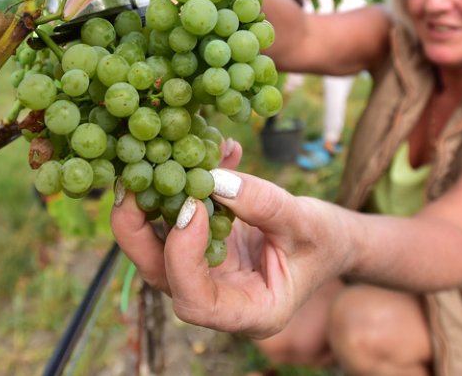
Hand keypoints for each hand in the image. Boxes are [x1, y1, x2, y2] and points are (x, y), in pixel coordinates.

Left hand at [110, 141, 347, 338]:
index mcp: (248, 311)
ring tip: (158, 154)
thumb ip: (264, 205)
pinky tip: (205, 149)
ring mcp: (204, 273)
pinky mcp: (200, 246)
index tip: (192, 207)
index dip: (182, 257)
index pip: (195, 302)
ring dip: (151, 199)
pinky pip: (176, 219)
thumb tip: (214, 178)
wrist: (329, 240)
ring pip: (157, 245)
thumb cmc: (326, 242)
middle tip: (132, 180)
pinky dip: (182, 184)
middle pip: (160, 273)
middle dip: (137, 228)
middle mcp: (217, 298)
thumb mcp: (306, 223)